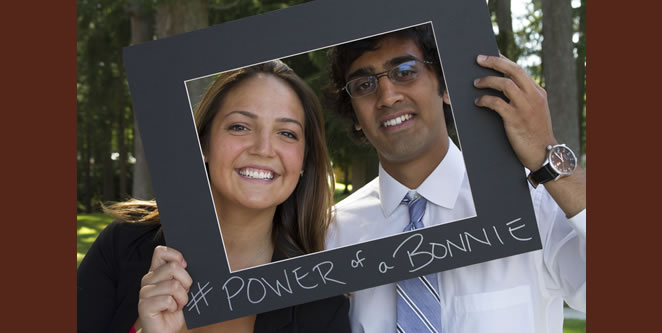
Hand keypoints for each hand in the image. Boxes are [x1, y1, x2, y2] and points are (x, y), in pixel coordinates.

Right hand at [138, 245, 192, 332]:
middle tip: (182, 294)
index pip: (161, 252)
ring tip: (177, 304)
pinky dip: (174, 307)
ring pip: (174, 285)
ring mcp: (144, 292)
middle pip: (173, 267)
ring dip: (182, 298)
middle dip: (186, 282)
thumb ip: (181, 274)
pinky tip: (169, 310)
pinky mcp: (144, 306)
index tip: (184, 266)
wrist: (165, 329)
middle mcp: (148, 279)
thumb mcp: (182, 287)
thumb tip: (186, 262)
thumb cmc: (175, 308)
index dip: (175, 256)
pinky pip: (167, 300)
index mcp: (156, 272)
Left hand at [473, 54, 556, 170]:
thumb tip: (502, 86)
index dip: (503, 61)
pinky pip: (496, 103)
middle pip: (513, 70)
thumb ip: (524, 98)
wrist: (543, 153)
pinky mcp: (515, 119)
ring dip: (487, 81)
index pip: (519, 70)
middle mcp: (533, 96)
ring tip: (475, 83)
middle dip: (494, 61)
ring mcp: (525, 107)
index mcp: (537, 92)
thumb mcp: (535, 111)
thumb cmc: (535, 133)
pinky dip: (485, 100)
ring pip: (504, 83)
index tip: (491, 56)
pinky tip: (478, 102)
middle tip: (479, 59)